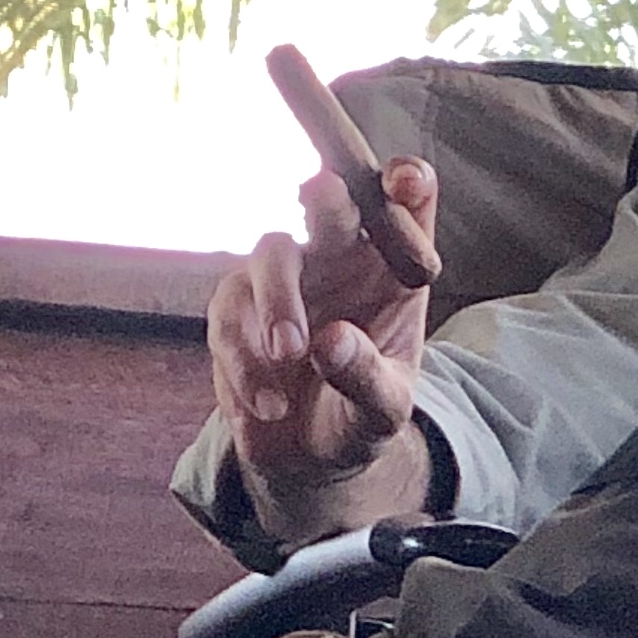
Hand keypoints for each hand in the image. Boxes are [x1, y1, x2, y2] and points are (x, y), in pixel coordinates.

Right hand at [208, 156, 441, 537]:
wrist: (309, 457)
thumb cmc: (360, 414)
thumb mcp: (381, 410)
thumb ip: (365, 376)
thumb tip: (330, 342)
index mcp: (392, 268)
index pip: (407, 207)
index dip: (407, 183)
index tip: (405, 181)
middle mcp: (338, 257)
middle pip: (330, 204)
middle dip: (325, 193)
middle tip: (320, 191)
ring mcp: (283, 276)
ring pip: (270, 252)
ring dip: (278, 300)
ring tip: (290, 354)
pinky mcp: (234, 308)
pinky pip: (230, 315)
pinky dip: (246, 362)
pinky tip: (268, 406)